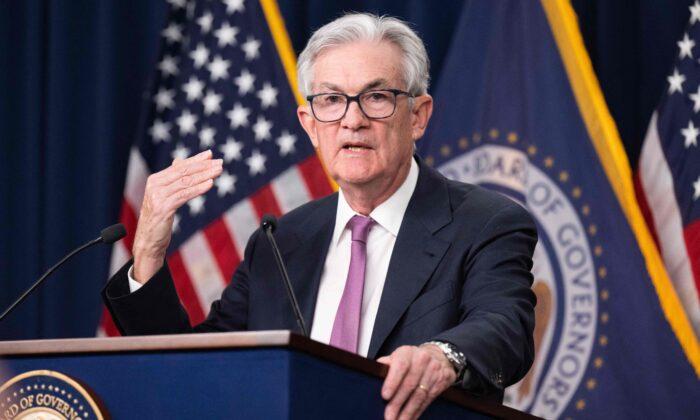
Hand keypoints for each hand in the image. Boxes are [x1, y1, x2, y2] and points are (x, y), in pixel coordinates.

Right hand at [132, 150, 222, 282]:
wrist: (148, 241)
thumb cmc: (159, 218)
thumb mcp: (165, 196)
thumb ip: (172, 179)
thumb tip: (179, 161)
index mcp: (155, 180)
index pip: (179, 166)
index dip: (196, 159)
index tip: (211, 154)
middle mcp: (155, 185)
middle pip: (183, 172)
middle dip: (203, 167)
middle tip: (220, 163)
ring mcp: (157, 196)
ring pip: (185, 182)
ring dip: (205, 176)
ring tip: (219, 172)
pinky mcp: (163, 208)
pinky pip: (184, 195)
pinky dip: (198, 189)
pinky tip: (210, 184)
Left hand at [377, 344, 456, 419]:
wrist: (436, 356)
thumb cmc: (410, 360)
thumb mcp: (397, 357)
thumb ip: (385, 364)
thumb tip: (372, 371)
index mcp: (407, 352)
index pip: (400, 366)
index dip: (392, 381)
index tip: (385, 396)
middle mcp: (422, 359)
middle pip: (409, 384)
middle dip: (398, 403)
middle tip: (389, 417)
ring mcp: (434, 369)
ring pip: (419, 394)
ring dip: (408, 412)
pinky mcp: (442, 380)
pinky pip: (428, 399)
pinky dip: (418, 411)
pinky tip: (410, 419)